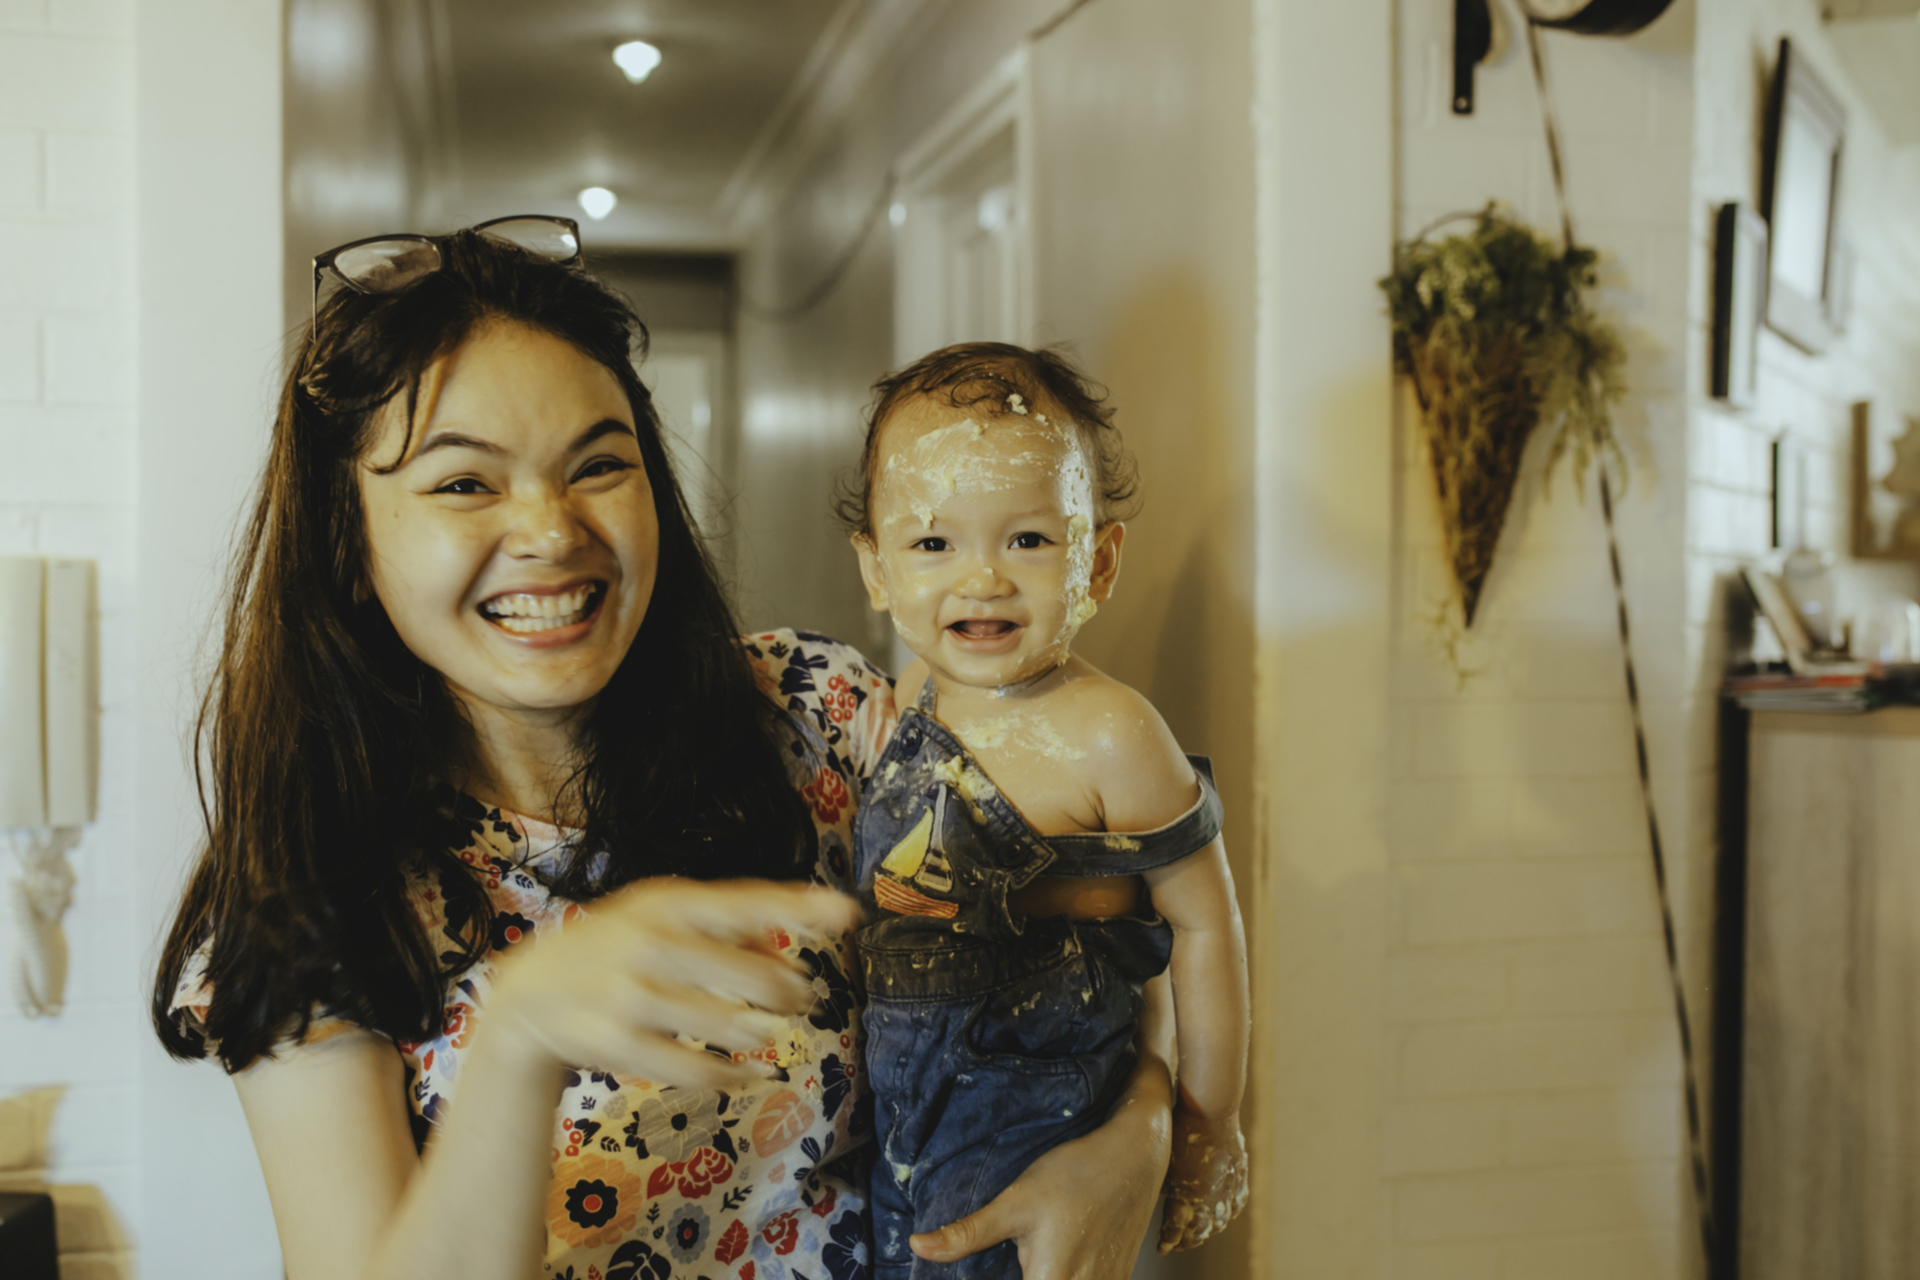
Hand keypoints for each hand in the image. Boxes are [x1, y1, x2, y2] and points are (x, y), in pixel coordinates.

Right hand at [485, 878, 858, 1090]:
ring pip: (725, 1023)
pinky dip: (726, 1075)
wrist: (528, 994)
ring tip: (769, 1033)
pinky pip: (692, 1068)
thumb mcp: (656, 913)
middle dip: (785, 991)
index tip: (848, 913)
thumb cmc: (611, 945)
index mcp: (665, 903)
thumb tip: (788, 937)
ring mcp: (633, 996)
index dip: (798, 908)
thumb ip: (721, 922)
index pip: (743, 904)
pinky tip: (743, 1075)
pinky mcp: (620, 1044)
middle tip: (802, 998)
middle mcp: (650, 944)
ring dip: (758, 1032)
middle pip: (746, 973)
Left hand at [909, 1074, 1171, 1279]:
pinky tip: (1051, 1259)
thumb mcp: (1015, 1201)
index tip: (985, 1270)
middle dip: (1009, 1276)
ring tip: (1026, 1256)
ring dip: (1042, 1275)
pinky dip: (1061, 1275)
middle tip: (1004, 1259)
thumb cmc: (1076, 1174)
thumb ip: (967, 1234)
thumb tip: (917, 1248)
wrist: (1135, 1156)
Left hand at [1158, 1107, 1247, 1253]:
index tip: (1162, 1247)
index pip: (1176, 1229)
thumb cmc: (1179, 1128)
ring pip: (1220, 1222)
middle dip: (1188, 1240)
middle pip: (1200, 1231)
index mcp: (1187, 1194)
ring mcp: (1226, 1188)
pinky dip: (1229, 1214)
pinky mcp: (1239, 1177)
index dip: (1169, 1241)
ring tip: (1200, 1233)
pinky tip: (1224, 1216)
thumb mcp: (1163, 1157)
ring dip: (1209, 1231)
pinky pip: (1237, 1204)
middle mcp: (1209, 1196)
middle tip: (1179, 1244)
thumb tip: (1163, 1197)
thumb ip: (1164, 1183)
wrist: (1209, 1108)